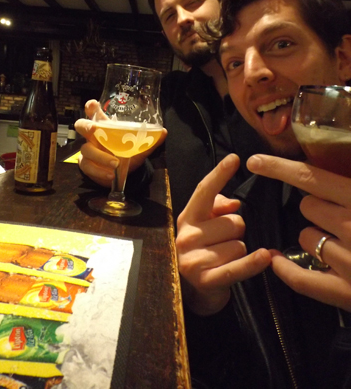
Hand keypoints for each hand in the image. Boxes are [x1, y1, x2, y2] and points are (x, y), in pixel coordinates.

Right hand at [74, 100, 166, 186]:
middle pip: (81, 125)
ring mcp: (88, 149)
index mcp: (105, 126)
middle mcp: (94, 135)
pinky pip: (88, 166)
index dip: (91, 107)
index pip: (94, 112)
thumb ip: (150, 139)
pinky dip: (99, 171)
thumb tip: (163, 132)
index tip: (93, 105)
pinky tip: (110, 174)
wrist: (122, 172)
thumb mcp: (138, 146)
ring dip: (101, 157)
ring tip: (116, 164)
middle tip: (94, 129)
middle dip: (86, 126)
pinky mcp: (86, 164)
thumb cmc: (126, 152)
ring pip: (86, 149)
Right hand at [176, 154, 270, 315]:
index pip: (204, 191)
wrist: (193, 290)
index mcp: (187, 217)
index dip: (220, 174)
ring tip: (226, 258)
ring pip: (239, 244)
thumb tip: (233, 203)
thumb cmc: (206, 249)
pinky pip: (237, 266)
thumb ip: (217, 207)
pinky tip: (265, 257)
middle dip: (237, 230)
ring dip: (240, 251)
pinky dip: (252, 263)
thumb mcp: (206, 224)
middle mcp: (186, 235)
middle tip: (226, 241)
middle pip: (233, 221)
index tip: (235, 159)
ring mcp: (193, 259)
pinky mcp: (205, 280)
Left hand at [247, 154, 350, 311]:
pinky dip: (287, 270)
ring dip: (316, 236)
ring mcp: (348, 263)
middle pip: (308, 207)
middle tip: (341, 214)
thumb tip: (330, 176)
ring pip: (306, 237)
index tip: (254, 161)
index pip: (310, 177)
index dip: (279, 167)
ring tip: (345, 241)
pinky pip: (302, 280)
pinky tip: (276, 260)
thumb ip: (350, 185)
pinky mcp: (346, 294)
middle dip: (319, 207)